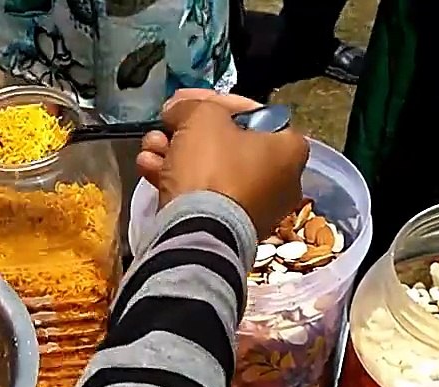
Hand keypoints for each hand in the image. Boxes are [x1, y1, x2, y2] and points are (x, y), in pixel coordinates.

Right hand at [137, 89, 308, 238]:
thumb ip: (191, 105)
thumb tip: (178, 110)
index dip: (213, 100)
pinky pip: (204, 196)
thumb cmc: (212, 167)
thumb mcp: (201, 117)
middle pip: (226, 143)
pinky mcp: (228, 229)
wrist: (197, 234)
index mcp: (289, 148)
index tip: (183, 99)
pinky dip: (178, 181)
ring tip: (149, 147)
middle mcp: (280, 180)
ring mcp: (254, 208)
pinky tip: (148, 169)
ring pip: (210, 170)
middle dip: (187, 131)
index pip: (251, 112)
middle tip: (164, 124)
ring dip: (175, 154)